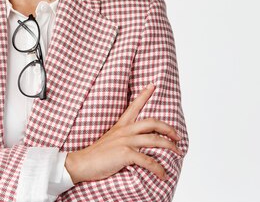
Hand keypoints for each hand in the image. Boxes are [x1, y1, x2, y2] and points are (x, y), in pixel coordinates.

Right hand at [64, 83, 183, 183]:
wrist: (81, 163)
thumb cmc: (95, 155)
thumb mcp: (110, 140)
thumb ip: (122, 139)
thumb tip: (136, 144)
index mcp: (121, 126)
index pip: (134, 106)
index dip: (144, 95)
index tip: (153, 85)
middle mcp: (125, 131)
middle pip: (152, 123)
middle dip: (168, 128)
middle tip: (178, 136)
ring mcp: (125, 141)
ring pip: (155, 140)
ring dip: (170, 147)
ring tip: (178, 153)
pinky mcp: (125, 154)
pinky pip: (148, 160)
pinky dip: (159, 168)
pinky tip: (163, 174)